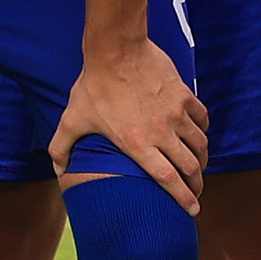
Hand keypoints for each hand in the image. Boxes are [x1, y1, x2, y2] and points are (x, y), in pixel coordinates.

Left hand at [50, 40, 210, 209]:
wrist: (115, 49)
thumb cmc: (93, 85)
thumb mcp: (72, 119)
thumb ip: (61, 147)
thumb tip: (58, 170)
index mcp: (137, 144)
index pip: (168, 179)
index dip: (184, 198)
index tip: (193, 210)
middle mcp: (161, 132)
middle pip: (191, 167)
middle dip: (197, 185)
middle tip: (196, 191)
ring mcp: (175, 113)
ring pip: (200, 145)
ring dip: (202, 160)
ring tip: (199, 166)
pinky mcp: (182, 95)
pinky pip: (201, 119)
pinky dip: (202, 130)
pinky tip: (198, 134)